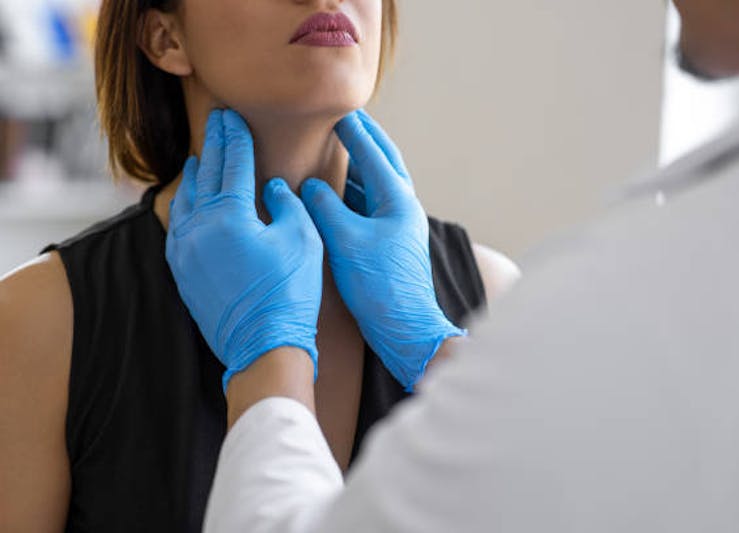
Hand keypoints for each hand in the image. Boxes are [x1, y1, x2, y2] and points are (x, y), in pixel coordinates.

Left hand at [167, 110, 322, 390]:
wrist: (264, 348)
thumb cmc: (290, 294)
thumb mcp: (302, 241)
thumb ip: (288, 205)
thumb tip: (272, 189)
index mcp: (229, 217)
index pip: (232, 164)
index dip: (234, 136)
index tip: (233, 115)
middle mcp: (198, 229)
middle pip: (204, 175)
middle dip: (213, 146)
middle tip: (217, 122)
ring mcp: (184, 251)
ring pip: (185, 200)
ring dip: (195, 175)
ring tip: (201, 157)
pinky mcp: (182, 271)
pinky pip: (178, 226)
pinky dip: (185, 205)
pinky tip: (191, 201)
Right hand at [300, 110, 465, 390]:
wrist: (404, 327)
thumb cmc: (378, 284)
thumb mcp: (345, 239)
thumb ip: (324, 206)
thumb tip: (309, 185)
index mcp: (397, 199)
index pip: (372, 153)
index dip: (353, 131)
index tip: (337, 110)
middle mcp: (402, 207)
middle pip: (383, 162)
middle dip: (365, 140)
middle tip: (346, 120)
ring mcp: (398, 226)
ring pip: (375, 185)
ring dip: (357, 167)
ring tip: (334, 151)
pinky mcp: (389, 243)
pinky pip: (368, 207)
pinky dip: (351, 195)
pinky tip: (332, 195)